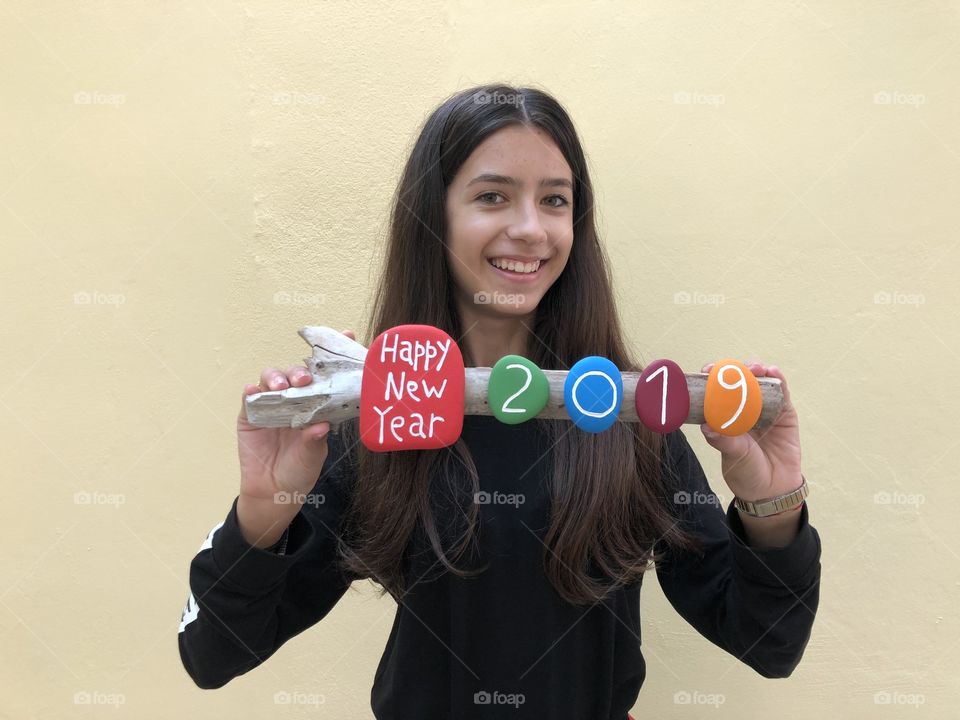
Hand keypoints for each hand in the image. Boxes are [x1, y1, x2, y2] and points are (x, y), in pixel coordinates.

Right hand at [235, 329, 355, 546]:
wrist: (273, 492)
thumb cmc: (300, 470)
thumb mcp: (313, 456)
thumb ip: (315, 440)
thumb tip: (322, 425)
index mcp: (316, 405)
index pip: (326, 376)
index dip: (334, 355)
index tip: (348, 335)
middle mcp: (295, 399)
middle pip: (296, 373)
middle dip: (301, 371)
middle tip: (305, 379)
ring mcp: (271, 404)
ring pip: (272, 378)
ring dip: (277, 377)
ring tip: (281, 386)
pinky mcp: (250, 414)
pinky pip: (250, 397)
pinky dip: (252, 391)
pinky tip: (255, 392)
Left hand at [699, 360, 802, 502]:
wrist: (772, 489)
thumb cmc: (746, 471)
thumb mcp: (732, 455)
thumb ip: (723, 440)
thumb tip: (706, 427)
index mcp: (725, 415)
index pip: (716, 390)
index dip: (711, 378)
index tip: (705, 371)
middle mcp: (743, 408)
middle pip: (739, 381)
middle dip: (734, 369)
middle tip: (730, 368)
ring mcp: (765, 408)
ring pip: (760, 382)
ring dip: (756, 369)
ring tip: (754, 367)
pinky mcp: (785, 413)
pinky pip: (782, 393)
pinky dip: (778, 379)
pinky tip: (772, 372)